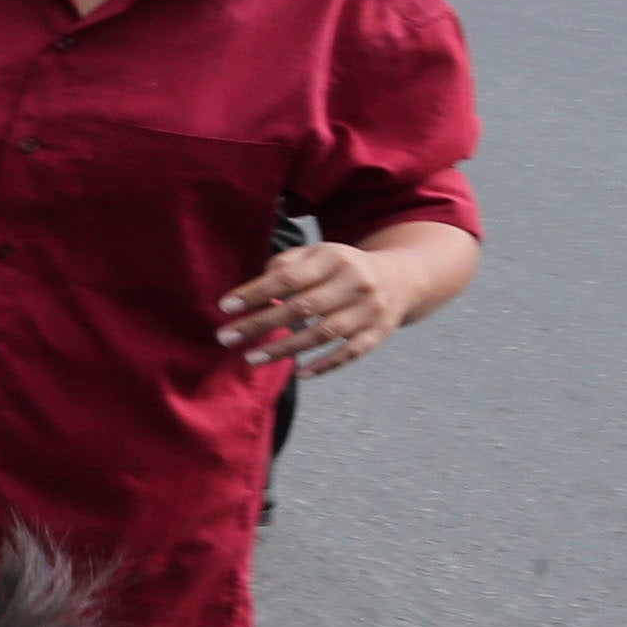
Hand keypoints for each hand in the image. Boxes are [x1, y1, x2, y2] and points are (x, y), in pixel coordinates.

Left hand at [216, 237, 409, 372]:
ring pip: (323, 333)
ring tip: (251, 358)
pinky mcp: (379, 333)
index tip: (225, 307)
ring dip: (285, 349)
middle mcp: (355, 283)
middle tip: (226, 338)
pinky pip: (350, 353)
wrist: (401, 278)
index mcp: (334, 258)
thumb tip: (254, 290)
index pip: (288, 277)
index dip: (256, 293)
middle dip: (260, 324)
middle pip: (302, 307)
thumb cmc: (341, 267)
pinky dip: (325, 365)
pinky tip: (299, 373)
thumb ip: (286, 264)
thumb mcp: (318, 254)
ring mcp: (370, 310)